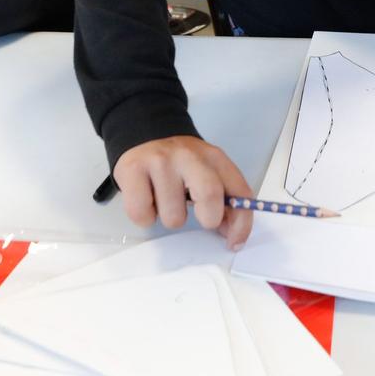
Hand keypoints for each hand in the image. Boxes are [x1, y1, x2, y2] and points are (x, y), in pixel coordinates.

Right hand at [113, 136, 254, 247]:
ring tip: (165, 200)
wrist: (145, 134)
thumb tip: (231, 233)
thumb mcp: (207, 173)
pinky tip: (147, 198)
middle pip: (210, 196)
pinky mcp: (132, 169)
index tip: (233, 242)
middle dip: (209, 219)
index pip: (240, 192)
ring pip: (173, 217)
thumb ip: (223, 200)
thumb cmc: (179, 164)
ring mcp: (160, 161)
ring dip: (171, 218)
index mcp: (214, 157)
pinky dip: (145, 216)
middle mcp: (189, 155)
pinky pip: (143, 214)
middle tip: (199, 218)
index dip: (241, 224)